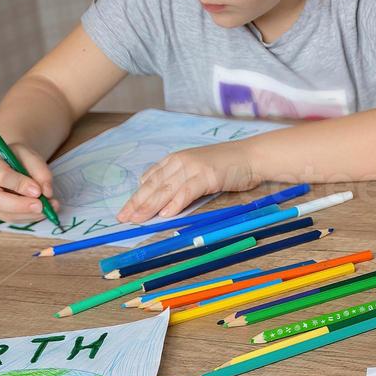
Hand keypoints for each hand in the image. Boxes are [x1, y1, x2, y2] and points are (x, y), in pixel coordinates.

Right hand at [0, 146, 58, 222]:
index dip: (20, 185)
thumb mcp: (30, 155)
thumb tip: (46, 192)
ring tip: (49, 208)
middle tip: (41, 207)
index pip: (1, 176)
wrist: (9, 164)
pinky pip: (12, 219)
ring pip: (5, 213)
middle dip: (21, 206)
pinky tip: (42, 211)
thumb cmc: (18, 158)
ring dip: (29, 214)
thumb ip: (40, 171)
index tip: (38, 191)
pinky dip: (29, 217)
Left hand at [117, 144, 257, 223]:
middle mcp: (181, 161)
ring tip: (138, 219)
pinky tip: (165, 214)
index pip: (151, 179)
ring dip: (150, 205)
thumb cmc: (227, 165)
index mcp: (176, 159)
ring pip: (166, 189)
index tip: (126, 210)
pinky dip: (175, 203)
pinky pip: (186, 191)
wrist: (251, 156)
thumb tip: (161, 197)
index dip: (137, 196)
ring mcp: (193, 167)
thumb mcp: (198, 169)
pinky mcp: (207, 175)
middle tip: (123, 218)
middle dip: (137, 202)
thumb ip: (180, 179)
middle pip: (154, 185)